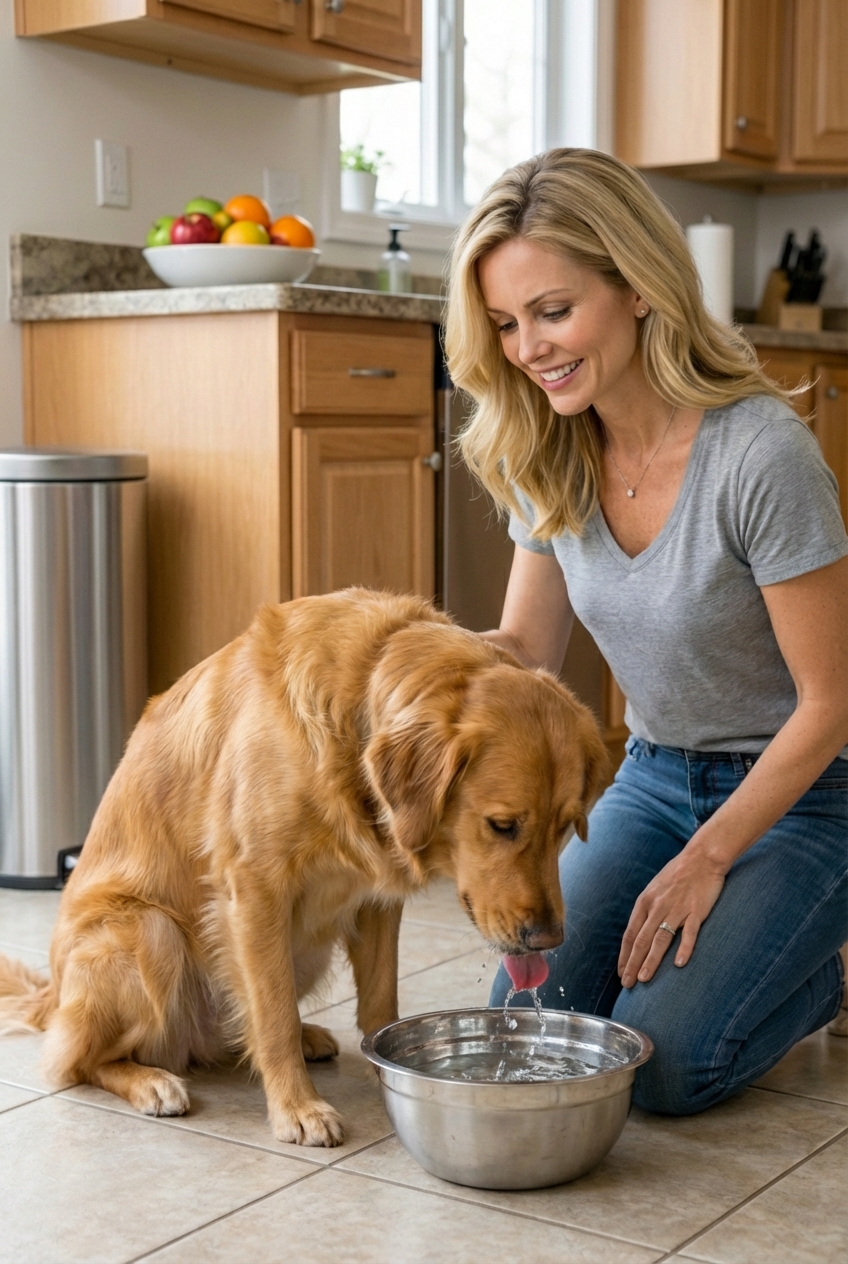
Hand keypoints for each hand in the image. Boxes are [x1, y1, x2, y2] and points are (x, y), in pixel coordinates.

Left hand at [618, 849, 726, 988]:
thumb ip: (647, 910)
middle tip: (627, 984)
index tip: (621, 972)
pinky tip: (679, 964)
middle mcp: (657, 906)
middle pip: (642, 940)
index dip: (625, 955)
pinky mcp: (696, 911)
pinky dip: (684, 948)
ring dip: (651, 961)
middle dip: (632, 964)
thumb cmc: (677, 874)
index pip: (631, 934)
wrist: (702, 857)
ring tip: (643, 978)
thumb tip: (639, 933)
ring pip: (660, 939)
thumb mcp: (654, 889)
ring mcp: (677, 909)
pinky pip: (689, 933)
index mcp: (645, 902)